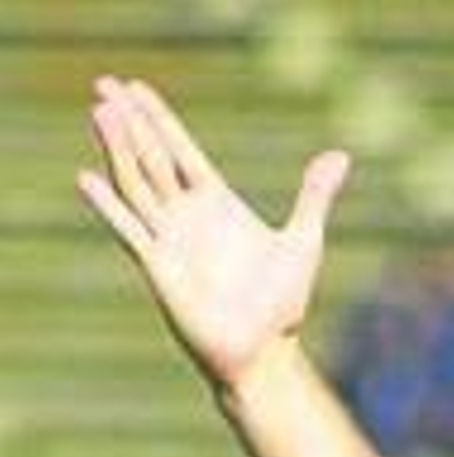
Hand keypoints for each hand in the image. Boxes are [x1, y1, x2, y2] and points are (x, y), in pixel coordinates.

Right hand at [78, 77, 349, 392]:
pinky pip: (129, 231)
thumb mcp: (304, 241)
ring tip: (100, 111)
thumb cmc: (282, 305)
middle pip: (152, 159)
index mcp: (218, 206)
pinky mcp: (160, 268)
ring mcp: (170, 241)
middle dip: (130, 123)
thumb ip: (315, 196)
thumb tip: (341, 155)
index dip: (160, 120)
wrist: (264, 353)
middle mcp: (188, 218)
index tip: (136, 88)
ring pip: (137, 184)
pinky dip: (108, 206)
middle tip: (105, 82)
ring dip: (118, 149)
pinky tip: (88, 179)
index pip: (182, 152)